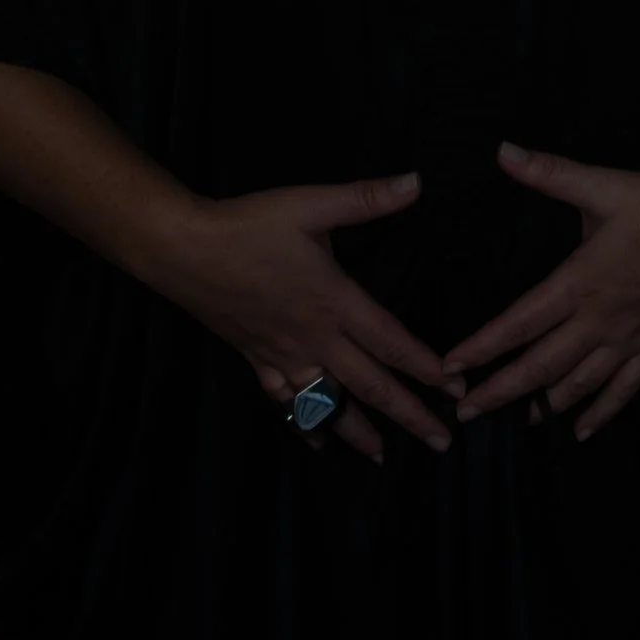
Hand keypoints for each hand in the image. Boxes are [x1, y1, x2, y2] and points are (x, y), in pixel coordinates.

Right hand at [151, 172, 459, 464]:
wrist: (182, 249)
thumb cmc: (248, 225)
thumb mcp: (311, 203)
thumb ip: (365, 197)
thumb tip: (417, 182)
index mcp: (335, 302)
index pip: (392, 343)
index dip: (427, 369)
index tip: (456, 389)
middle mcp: (314, 338)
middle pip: (371, 387)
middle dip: (409, 416)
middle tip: (442, 442)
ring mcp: (283, 355)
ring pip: (329, 404)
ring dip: (360, 432)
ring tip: (385, 457)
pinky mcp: (256, 359)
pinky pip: (286, 402)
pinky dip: (304, 425)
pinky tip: (316, 442)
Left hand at [445, 143, 639, 440]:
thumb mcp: (606, 186)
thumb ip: (551, 173)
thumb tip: (502, 152)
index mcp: (580, 283)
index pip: (520, 322)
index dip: (483, 346)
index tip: (452, 365)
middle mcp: (600, 320)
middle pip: (542, 366)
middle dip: (501, 390)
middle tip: (467, 412)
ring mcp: (630, 338)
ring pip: (580, 383)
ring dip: (546, 405)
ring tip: (519, 422)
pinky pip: (625, 388)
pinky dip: (603, 412)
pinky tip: (583, 431)